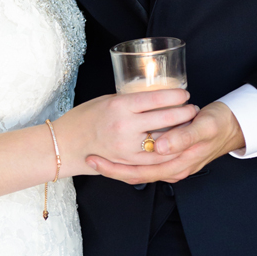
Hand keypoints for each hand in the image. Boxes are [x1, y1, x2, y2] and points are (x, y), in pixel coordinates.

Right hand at [55, 88, 198, 173]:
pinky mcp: (127, 161)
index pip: (156, 98)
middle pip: (165, 119)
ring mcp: (127, 146)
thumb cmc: (83, 118)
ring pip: (165, 140)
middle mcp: (124, 125)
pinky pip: (155, 158)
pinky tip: (177, 146)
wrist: (65, 143)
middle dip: (184, 113)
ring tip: (189, 126)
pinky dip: (169, 152)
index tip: (184, 94)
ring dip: (181, 133)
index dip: (175, 96)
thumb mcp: (106, 101)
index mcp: (119, 106)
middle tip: (191, 108)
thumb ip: (129, 102)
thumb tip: (153, 98)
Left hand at [88, 100, 244, 185]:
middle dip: (112, 170)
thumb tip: (160, 146)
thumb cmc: (219, 123)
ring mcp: (172, 165)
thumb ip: (183, 136)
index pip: (141, 173)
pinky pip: (146, 164)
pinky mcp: (171, 157)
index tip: (96, 158)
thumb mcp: (204, 127)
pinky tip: (116, 154)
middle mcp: (173, 168)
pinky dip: (130, 161)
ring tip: (95, 159)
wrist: (234, 126)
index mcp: (179, 164)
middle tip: (89, 160)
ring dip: (118, 167)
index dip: (117, 168)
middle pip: (137, 175)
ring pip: (140, 172)